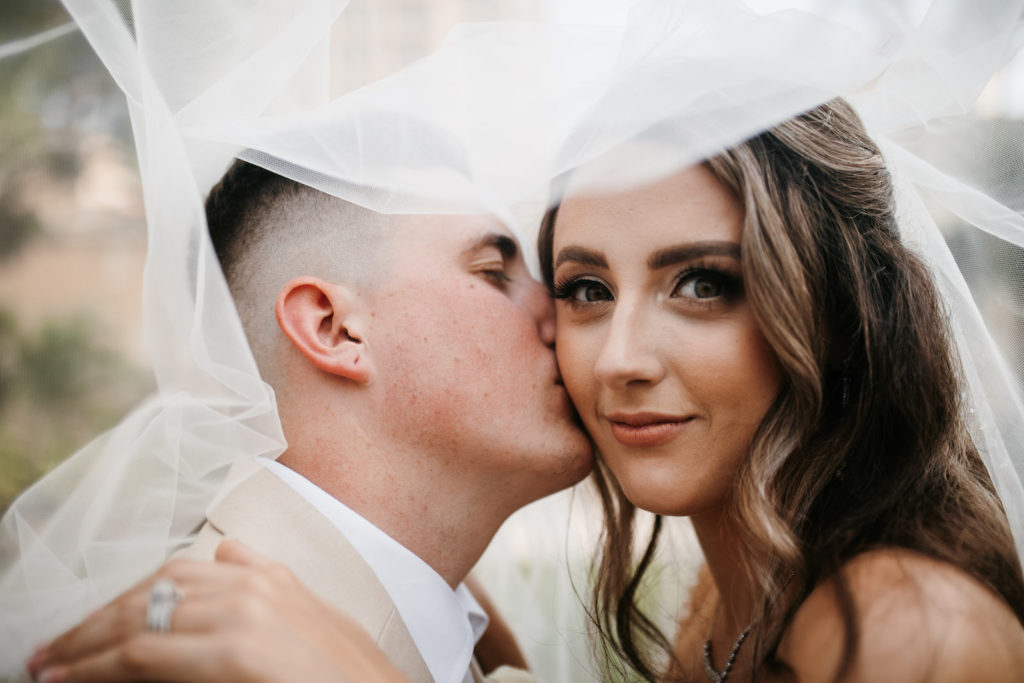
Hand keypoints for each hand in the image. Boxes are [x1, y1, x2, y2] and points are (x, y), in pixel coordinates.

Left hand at [27, 539, 408, 682]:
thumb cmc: (351, 676)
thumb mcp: (314, 616)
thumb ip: (269, 582)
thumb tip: (228, 553)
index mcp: (271, 577)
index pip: (176, 573)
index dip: (125, 598)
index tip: (92, 624)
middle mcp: (253, 585)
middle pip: (151, 591)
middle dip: (94, 621)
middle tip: (52, 647)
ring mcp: (244, 614)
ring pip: (139, 617)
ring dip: (85, 642)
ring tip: (49, 664)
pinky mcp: (235, 651)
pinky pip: (145, 652)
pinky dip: (98, 664)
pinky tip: (72, 677)